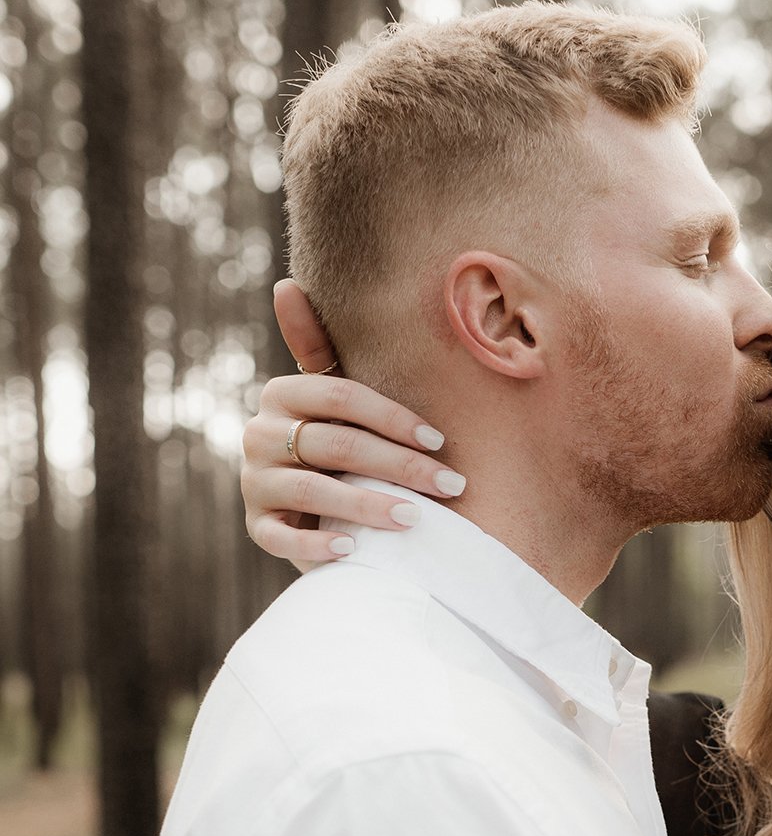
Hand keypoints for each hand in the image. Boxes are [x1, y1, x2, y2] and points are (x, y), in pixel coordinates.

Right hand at [240, 280, 467, 565]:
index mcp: (281, 395)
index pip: (341, 396)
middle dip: (400, 466)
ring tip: (416, 519)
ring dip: (369, 505)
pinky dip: (317, 547)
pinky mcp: (258, 528)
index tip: (440, 440)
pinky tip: (353, 551)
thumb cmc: (340, 444)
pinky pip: (283, 539)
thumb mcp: (336, 401)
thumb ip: (319, 349)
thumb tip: (285, 284)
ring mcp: (255, 483)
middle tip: (451, 485)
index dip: (393, 417)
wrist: (318, 510)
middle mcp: (259, 435)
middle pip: (336, 445)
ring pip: (314, 492)